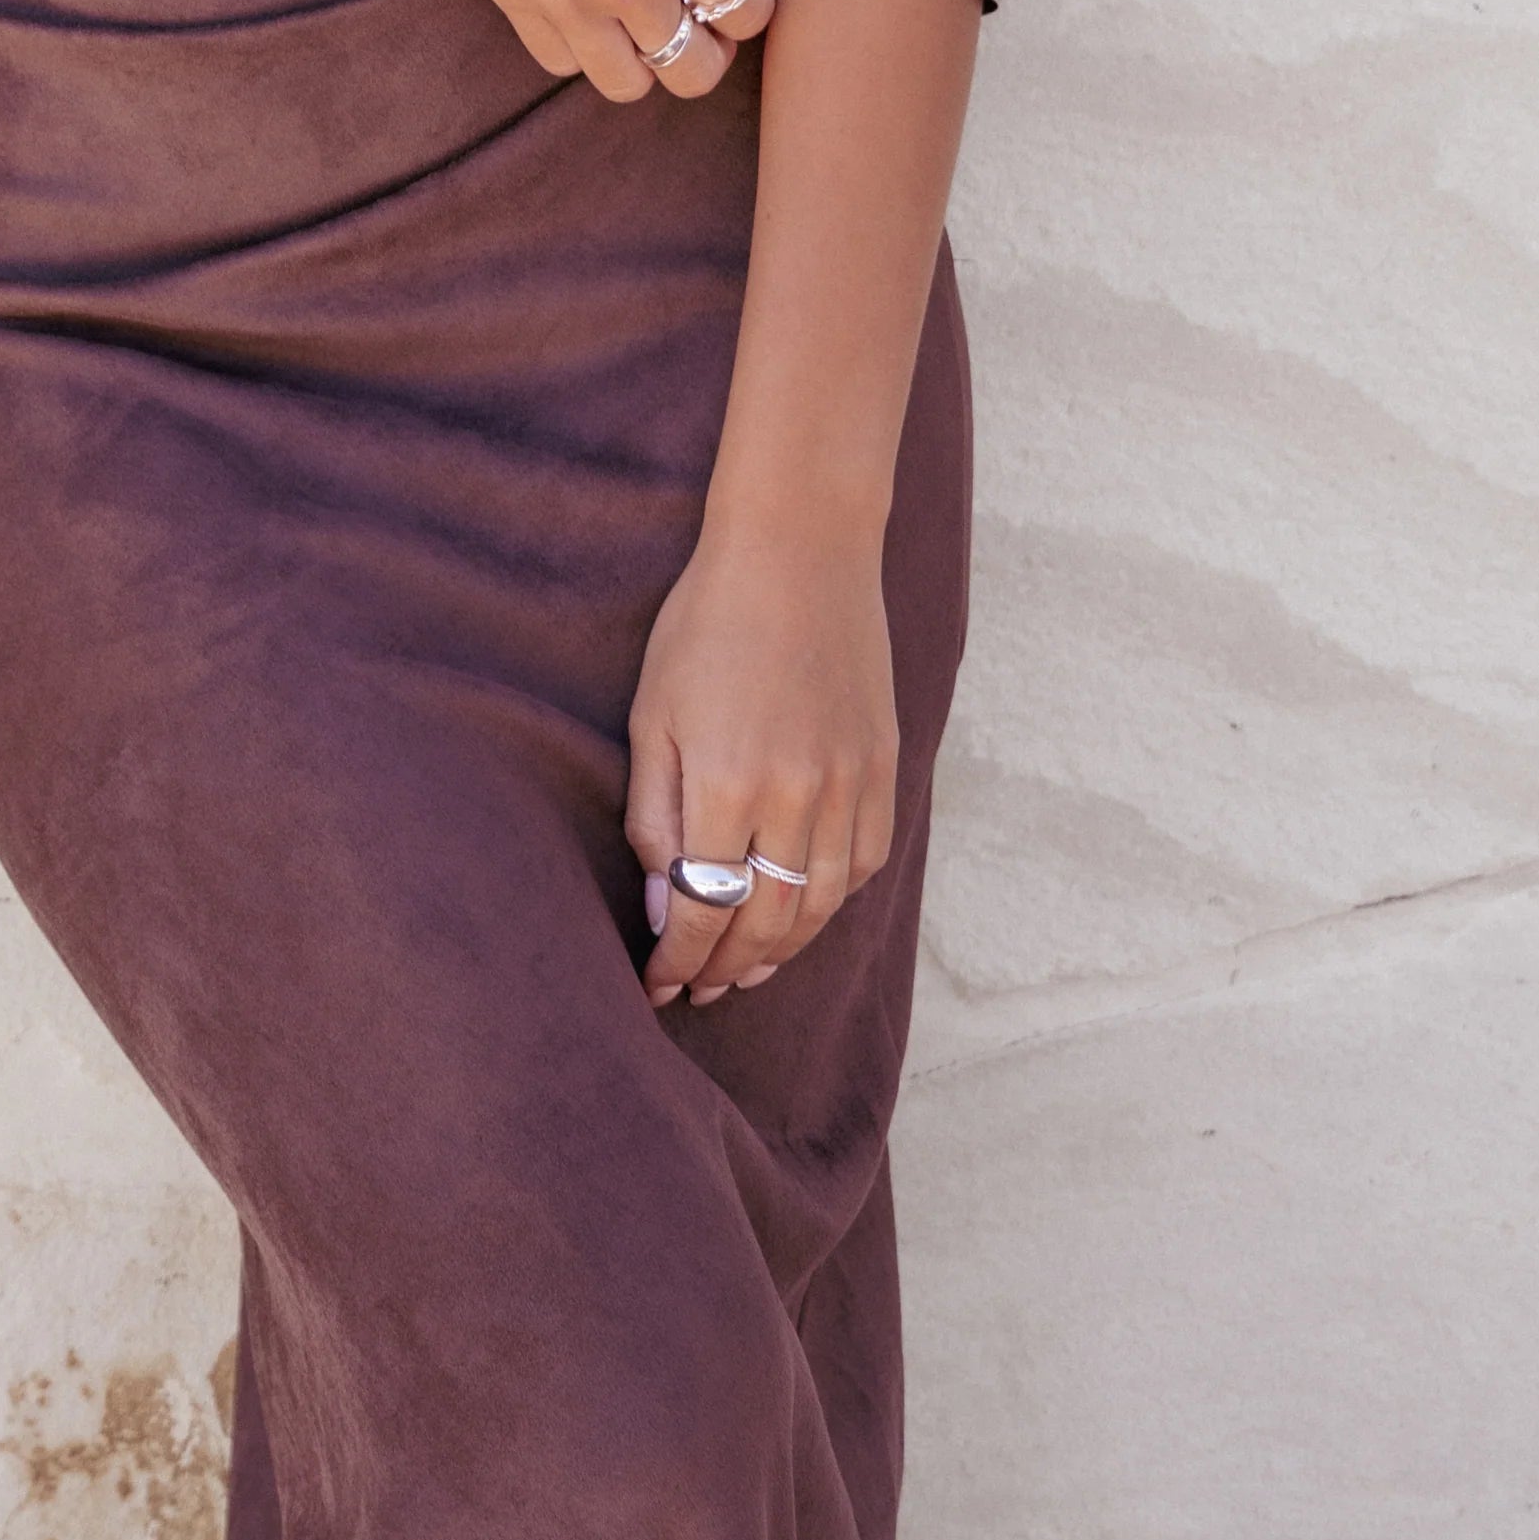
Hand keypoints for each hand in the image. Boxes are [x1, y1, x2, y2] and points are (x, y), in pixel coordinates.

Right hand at [442, 0, 780, 100]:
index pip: (743, 11)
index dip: (753, 5)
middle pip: (694, 71)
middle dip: (709, 53)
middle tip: (702, 23)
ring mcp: (573, 7)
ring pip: (628, 85)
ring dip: (645, 63)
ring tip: (643, 30)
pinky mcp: (521, 7)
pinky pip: (562, 63)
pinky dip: (581, 52)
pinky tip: (586, 18)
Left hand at [627, 513, 896, 1005]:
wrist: (799, 550)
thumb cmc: (706, 625)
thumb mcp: (654, 718)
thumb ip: (655, 820)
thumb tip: (665, 911)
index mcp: (726, 783)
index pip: (703, 910)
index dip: (678, 961)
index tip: (656, 984)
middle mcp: (796, 795)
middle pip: (766, 922)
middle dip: (725, 969)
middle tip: (696, 989)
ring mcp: (850, 783)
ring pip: (822, 906)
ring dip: (781, 949)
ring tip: (745, 968)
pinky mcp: (884, 766)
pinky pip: (865, 863)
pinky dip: (833, 903)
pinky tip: (803, 913)